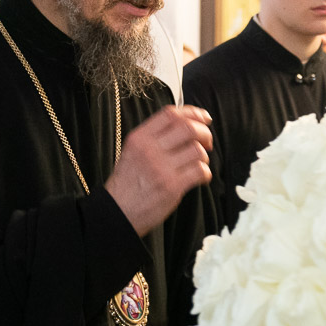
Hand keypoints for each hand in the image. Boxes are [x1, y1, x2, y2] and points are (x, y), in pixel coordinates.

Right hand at [105, 106, 212, 235]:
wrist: (117, 212)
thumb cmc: (128, 183)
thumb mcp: (133, 151)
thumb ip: (154, 137)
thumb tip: (185, 124)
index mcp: (140, 137)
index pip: (171, 114)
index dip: (193, 113)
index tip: (203, 118)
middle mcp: (150, 149)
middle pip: (188, 128)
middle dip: (205, 133)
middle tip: (207, 143)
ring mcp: (161, 167)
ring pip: (197, 149)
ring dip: (204, 156)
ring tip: (198, 163)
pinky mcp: (172, 186)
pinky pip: (200, 170)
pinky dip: (205, 173)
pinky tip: (199, 177)